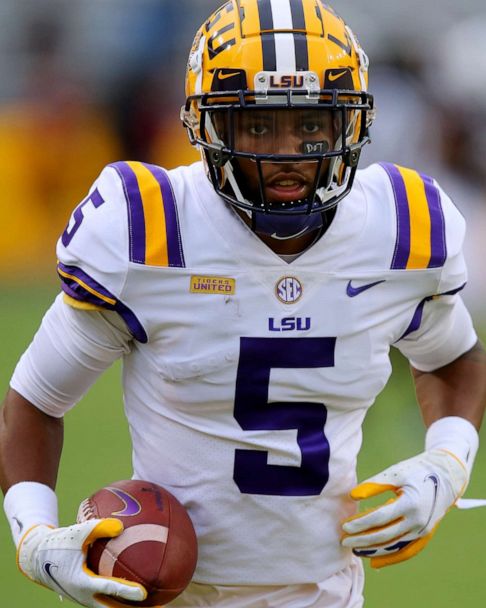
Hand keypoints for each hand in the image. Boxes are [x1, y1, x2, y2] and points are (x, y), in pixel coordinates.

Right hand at [17, 518, 146, 607]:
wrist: (38, 559)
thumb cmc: (59, 544)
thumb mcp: (77, 533)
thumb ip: (98, 527)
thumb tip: (121, 526)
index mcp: (83, 582)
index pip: (109, 589)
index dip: (127, 591)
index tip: (144, 593)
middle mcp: (86, 596)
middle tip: (156, 607)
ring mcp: (86, 599)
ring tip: (153, 606)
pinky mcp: (87, 596)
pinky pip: (107, 602)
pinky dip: (121, 601)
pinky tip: (136, 594)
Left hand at [341, 449, 467, 567]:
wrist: (447, 476)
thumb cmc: (417, 470)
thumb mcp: (396, 473)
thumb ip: (374, 484)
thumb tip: (353, 495)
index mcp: (410, 504)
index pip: (380, 518)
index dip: (360, 523)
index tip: (344, 525)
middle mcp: (418, 521)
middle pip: (385, 536)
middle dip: (362, 540)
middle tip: (343, 541)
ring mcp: (423, 531)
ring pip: (394, 546)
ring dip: (373, 550)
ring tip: (355, 550)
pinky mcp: (425, 535)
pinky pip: (407, 551)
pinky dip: (391, 558)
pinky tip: (375, 563)